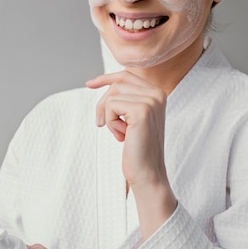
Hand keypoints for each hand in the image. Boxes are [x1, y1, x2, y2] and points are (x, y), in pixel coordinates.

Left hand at [87, 71, 176, 237]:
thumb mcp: (133, 119)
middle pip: (117, 84)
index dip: (106, 78)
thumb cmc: (138, 148)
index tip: (89, 84)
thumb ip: (127, 99)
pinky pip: (111, 106)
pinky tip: (122, 136)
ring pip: (112, 96)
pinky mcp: (141, 110)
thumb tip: (106, 82)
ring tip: (121, 133)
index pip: (127, 76)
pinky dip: (110, 123)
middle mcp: (157, 94)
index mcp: (158, 94)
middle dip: (103, 104)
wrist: (147, 172)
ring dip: (109, 117)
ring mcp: (151, 101)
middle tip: (103, 124)